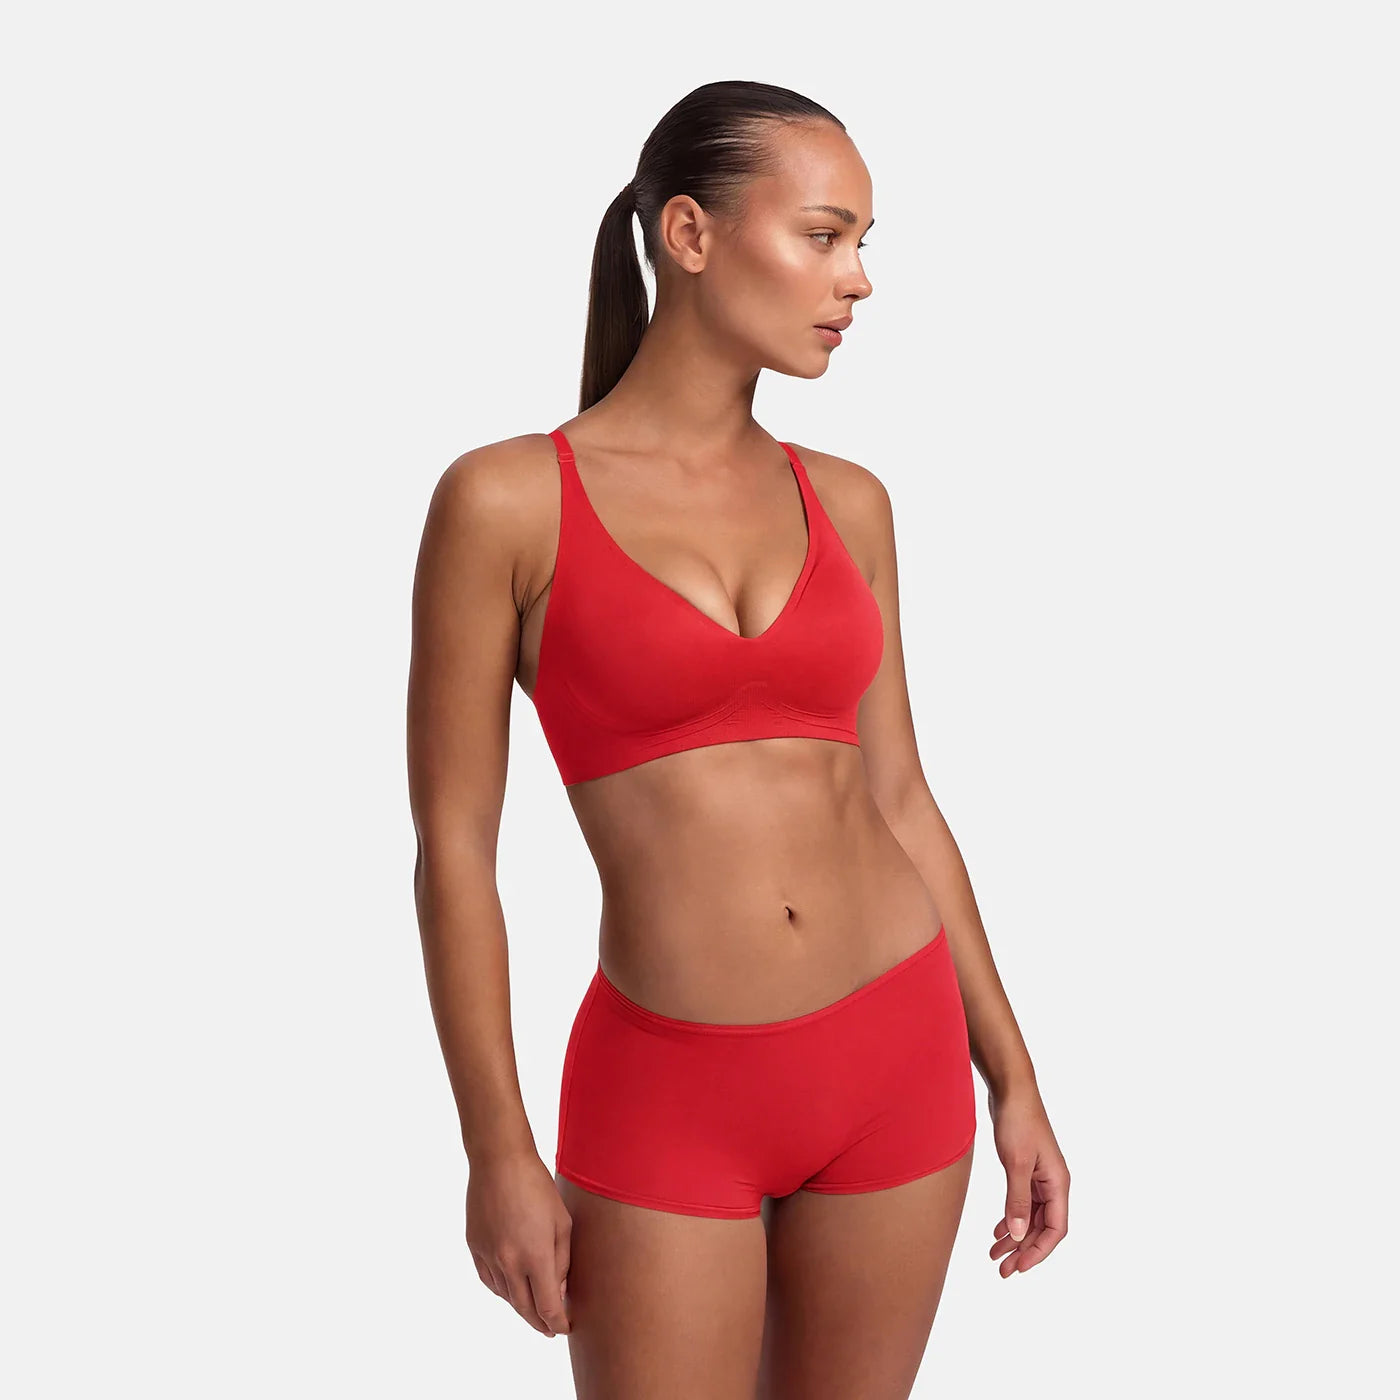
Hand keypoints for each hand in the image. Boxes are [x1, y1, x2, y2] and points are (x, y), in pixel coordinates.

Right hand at [466, 1147, 572, 1335]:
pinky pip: (489, 1280)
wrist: (499, 1161)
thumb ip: (562, 1261)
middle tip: (550, 1330)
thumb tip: (558, 1291)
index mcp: (535, 1256)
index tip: (564, 1328)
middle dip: (540, 1323)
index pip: (547, 1307)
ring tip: (533, 1309)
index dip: (557, 1323)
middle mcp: (509, 1263)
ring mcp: (488, 1256)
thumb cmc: (537, 1186)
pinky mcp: (474, 1247)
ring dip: (521, 1307)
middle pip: (525, 1309)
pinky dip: (502, 1290)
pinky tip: (511, 1290)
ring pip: (506, 1296)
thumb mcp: (562, 1222)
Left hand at [987, 1084, 1068, 1276]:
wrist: (1010, 1088)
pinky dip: (1011, 1218)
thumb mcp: (1015, 1162)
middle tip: (1002, 1270)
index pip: (1056, 1229)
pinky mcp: (1025, 1168)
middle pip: (1043, 1227)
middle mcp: (1053, 1182)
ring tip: (994, 1256)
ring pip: (1031, 1217)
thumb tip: (1019, 1236)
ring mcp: (1040, 1175)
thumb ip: (1017, 1200)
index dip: (1039, 1252)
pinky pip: (1022, 1203)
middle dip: (1024, 1250)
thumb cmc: (1017, 1120)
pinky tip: (997, 1231)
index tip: (1019, 1268)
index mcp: (1058, 1183)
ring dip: (1015, 1237)